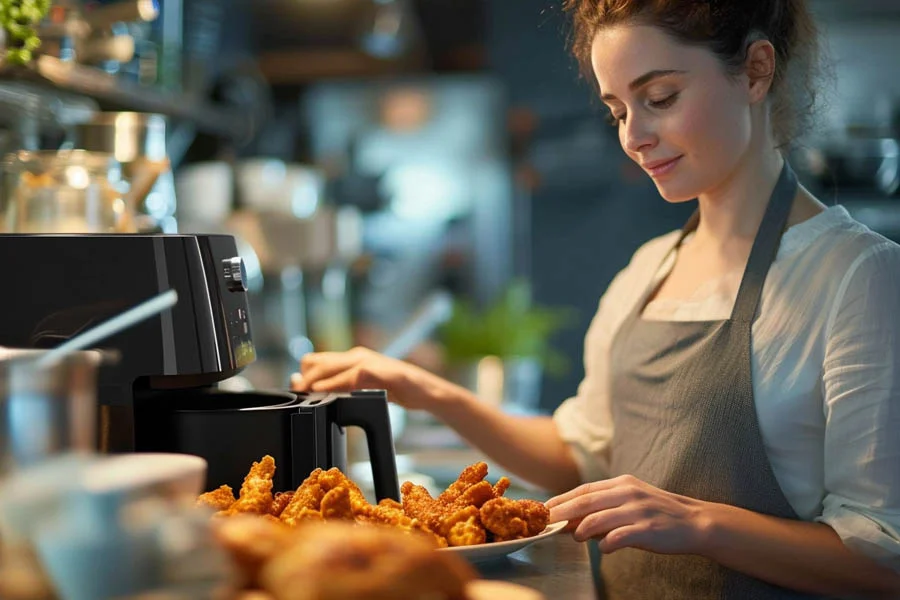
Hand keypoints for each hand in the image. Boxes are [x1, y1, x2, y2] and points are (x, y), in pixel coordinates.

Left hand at [290, 346, 440, 410]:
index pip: (315, 360)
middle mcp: (356, 356)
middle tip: (296, 395)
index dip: (303, 375)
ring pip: (329, 367)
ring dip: (314, 381)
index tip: (297, 391)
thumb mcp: (366, 388)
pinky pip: (350, 377)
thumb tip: (317, 391)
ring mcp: (366, 362)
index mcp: (352, 358)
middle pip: (316, 362)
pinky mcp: (377, 371)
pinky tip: (325, 393)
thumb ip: (345, 387)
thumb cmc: (396, 389)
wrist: (424, 390)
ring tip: (305, 393)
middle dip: (303, 379)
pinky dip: (334, 385)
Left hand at [545, 475, 709, 554]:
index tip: (544, 509)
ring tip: (575, 536)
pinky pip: (618, 537)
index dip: (562, 499)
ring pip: (598, 518)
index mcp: (622, 483)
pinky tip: (603, 547)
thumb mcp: (630, 503)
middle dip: (563, 512)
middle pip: (586, 501)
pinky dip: (606, 544)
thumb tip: (571, 522)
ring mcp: (638, 510)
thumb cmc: (658, 514)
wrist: (695, 522)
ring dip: (581, 529)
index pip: (584, 490)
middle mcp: (628, 493)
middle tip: (547, 522)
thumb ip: (604, 509)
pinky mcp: (647, 529)